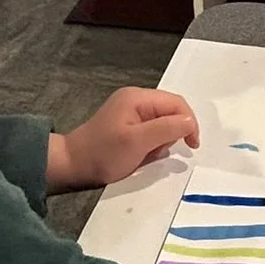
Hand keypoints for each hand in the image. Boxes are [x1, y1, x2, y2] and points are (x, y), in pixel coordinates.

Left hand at [48, 88, 199, 190]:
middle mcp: (135, 101)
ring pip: (162, 125)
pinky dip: (151, 146)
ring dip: (160, 143)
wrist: (72, 166)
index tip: (191, 146)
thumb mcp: (137, 142)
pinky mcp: (127, 127)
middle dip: (171, 134)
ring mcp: (130, 113)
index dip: (189, 122)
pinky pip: (151, 133)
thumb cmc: (103, 154)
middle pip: (170, 113)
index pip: (176, 103)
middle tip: (157, 152)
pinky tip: (140, 156)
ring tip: (144, 155)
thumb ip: (166, 129)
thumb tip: (190, 122)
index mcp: (137, 98)